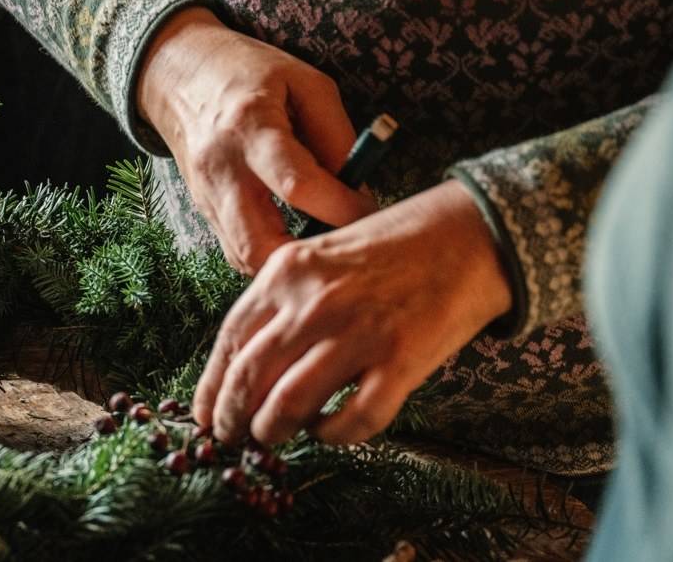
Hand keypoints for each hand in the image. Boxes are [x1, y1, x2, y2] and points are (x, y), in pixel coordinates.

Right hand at [136, 7, 373, 273]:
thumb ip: (336, 134)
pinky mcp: (203, 208)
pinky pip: (235, 250)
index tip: (371, 212)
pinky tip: (293, 238)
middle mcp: (222, 168)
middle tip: (341, 246)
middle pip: (258, 243)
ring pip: (243, 257)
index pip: (297, 186)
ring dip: (285, 261)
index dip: (341, 207)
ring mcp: (206, 194)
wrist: (180, 73)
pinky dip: (268, 254)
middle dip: (306, 256)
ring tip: (320, 244)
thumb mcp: (306, 83)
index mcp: (251, 127)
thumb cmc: (249, 72)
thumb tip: (359, 189)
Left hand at [192, 181, 511, 445]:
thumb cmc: (393, 246)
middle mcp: (313, 304)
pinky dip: (334, 435)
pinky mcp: (400, 363)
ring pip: (289, 404)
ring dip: (272, 430)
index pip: (229, 340)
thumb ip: (284, 300)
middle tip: (230, 437)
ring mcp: (357, 334)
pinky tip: (329, 430)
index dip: (211, 386)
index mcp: (286, 273)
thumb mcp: (320, 255)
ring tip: (271, 437)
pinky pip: (353, 420)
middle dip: (231, 417)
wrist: (469, 235)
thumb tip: (250, 361)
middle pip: (250, 376)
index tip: (203, 413)